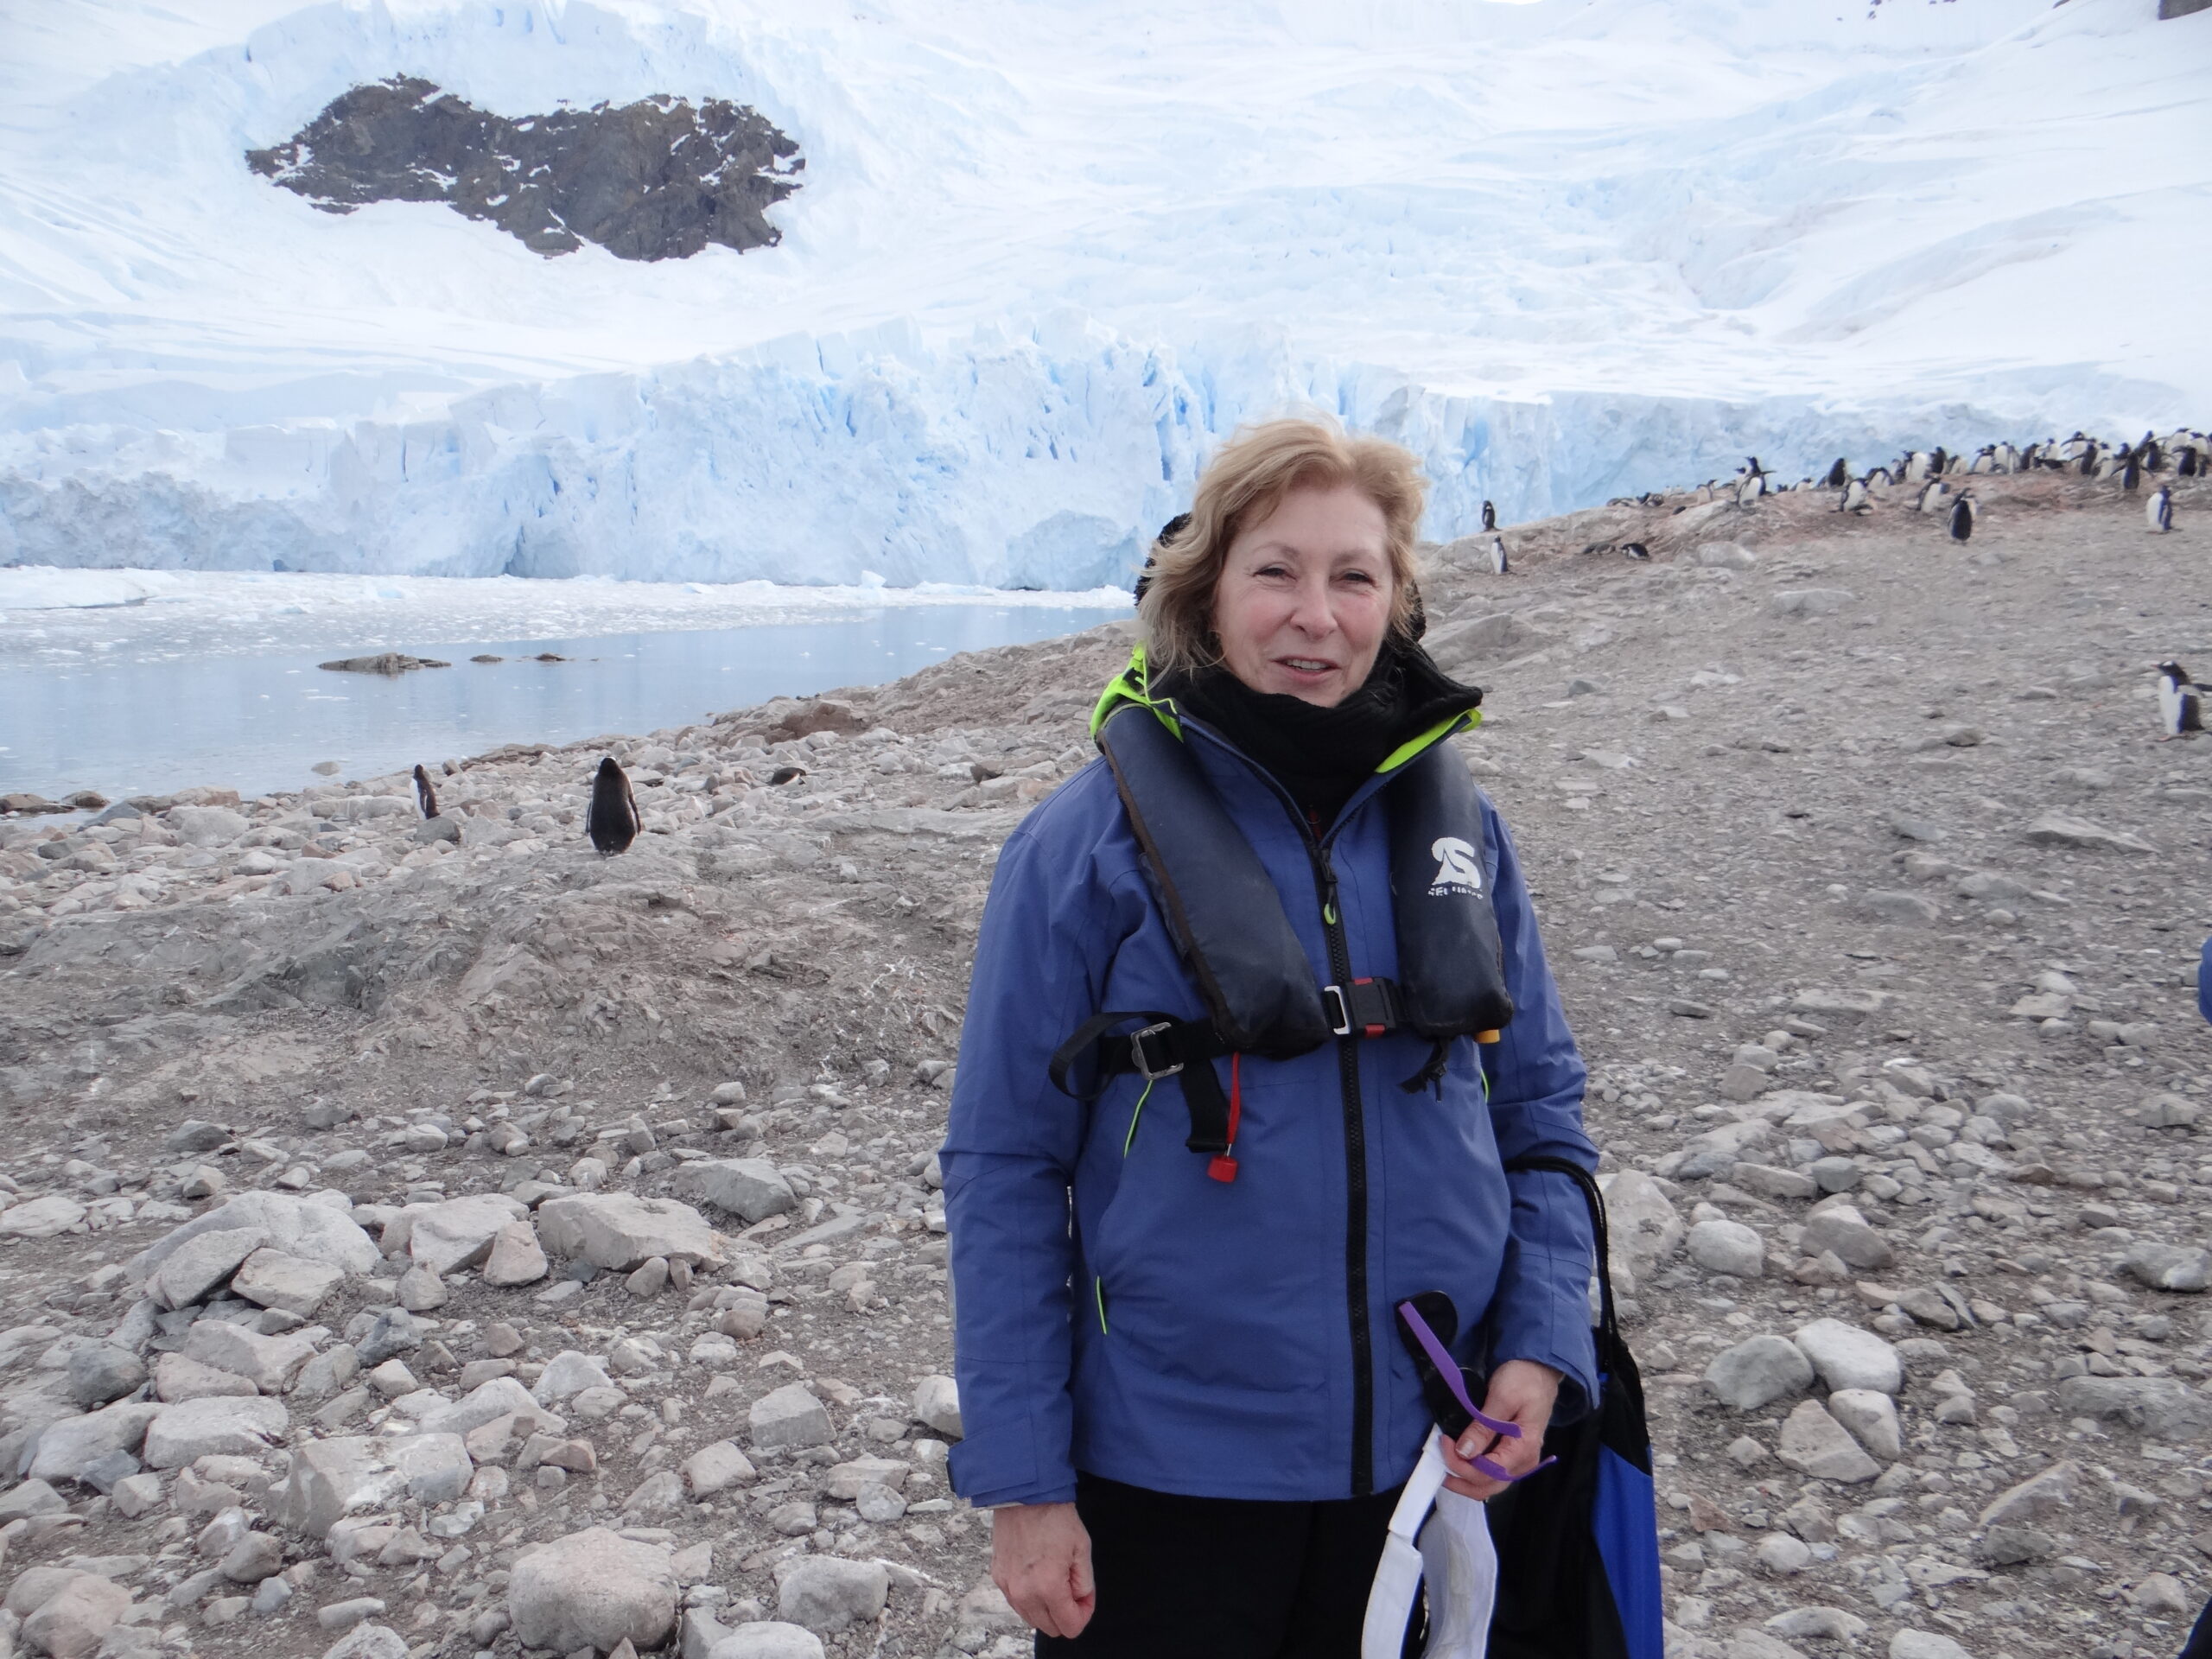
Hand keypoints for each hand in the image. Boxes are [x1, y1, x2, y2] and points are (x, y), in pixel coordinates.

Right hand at [990, 1500, 1095, 1638]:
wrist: (1024, 1495)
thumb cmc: (1054, 1517)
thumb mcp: (1082, 1548)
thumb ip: (1084, 1583)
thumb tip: (1080, 1599)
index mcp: (1048, 1588)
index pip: (1069, 1627)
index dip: (1083, 1614)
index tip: (1085, 1595)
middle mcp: (1024, 1593)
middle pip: (1050, 1628)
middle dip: (1066, 1614)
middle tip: (1073, 1588)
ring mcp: (1008, 1586)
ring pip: (1031, 1618)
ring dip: (1047, 1608)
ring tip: (1055, 1580)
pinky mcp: (998, 1576)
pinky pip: (1017, 1602)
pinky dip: (1030, 1597)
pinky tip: (1038, 1576)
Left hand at [1439, 1358, 1560, 1500]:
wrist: (1538, 1370)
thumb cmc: (1522, 1381)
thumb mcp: (1501, 1398)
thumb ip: (1484, 1427)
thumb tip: (1464, 1452)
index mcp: (1523, 1450)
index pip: (1488, 1473)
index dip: (1462, 1466)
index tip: (1444, 1443)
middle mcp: (1523, 1463)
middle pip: (1488, 1486)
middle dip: (1461, 1479)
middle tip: (1439, 1459)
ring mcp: (1518, 1461)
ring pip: (1489, 1484)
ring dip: (1465, 1477)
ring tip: (1445, 1460)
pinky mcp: (1511, 1455)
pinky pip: (1491, 1472)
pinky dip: (1472, 1471)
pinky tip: (1458, 1460)